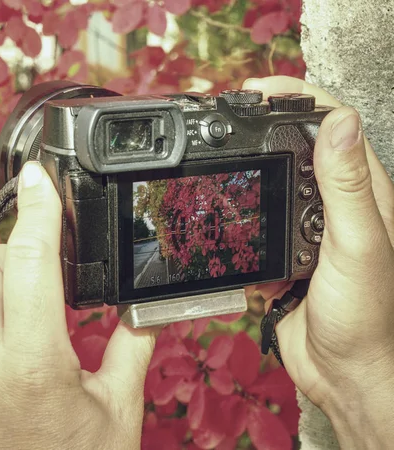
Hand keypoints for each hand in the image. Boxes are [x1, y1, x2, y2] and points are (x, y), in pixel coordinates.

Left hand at [0, 162, 157, 449]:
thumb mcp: (119, 406)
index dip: (37, 209)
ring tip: (23, 311)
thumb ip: (134, 343)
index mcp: (34, 366)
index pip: (28, 261)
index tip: (40, 177)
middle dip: (8, 252)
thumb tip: (145, 302)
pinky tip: (0, 338)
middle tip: (41, 275)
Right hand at [243, 76, 393, 445]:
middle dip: (261, 125)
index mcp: (361, 192)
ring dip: (245, 168)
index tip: (258, 91)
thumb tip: (340, 121)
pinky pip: (252, 223)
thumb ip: (347, 186)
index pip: (333, 123)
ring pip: (269, 183)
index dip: (298, 98)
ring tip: (214, 158)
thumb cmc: (367, 316)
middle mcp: (333, 204)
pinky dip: (235, 214)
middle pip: (295, 146)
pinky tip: (219, 211)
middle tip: (225, 116)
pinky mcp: (280, 253)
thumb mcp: (358, 245)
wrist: (343, 373)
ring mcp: (303, 228)